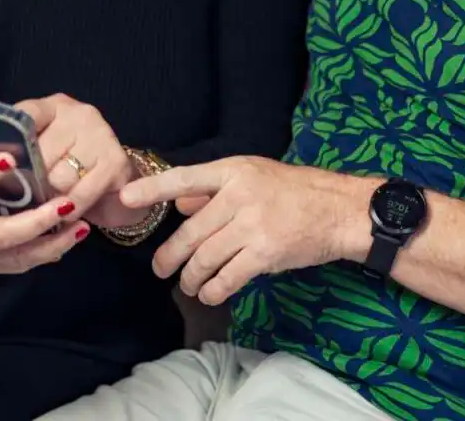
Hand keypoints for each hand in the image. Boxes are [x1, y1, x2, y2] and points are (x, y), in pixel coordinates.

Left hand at [19, 94, 146, 229]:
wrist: (120, 189)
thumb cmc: (67, 170)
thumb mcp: (41, 153)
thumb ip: (16, 152)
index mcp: (54, 107)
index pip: (25, 115)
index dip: (8, 141)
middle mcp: (79, 114)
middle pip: (39, 154)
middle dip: (30, 181)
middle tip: (26, 197)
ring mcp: (101, 134)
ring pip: (58, 177)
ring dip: (49, 200)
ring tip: (47, 206)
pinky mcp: (115, 161)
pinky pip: (79, 193)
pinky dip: (69, 210)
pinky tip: (66, 212)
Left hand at [120, 156, 374, 304]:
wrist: (338, 210)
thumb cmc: (296, 192)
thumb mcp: (255, 176)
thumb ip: (215, 189)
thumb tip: (180, 202)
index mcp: (234, 170)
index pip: (186, 178)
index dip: (154, 189)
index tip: (126, 196)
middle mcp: (240, 194)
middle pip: (190, 232)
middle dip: (170, 257)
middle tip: (161, 270)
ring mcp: (252, 224)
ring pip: (204, 259)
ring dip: (191, 279)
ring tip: (190, 286)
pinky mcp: (264, 252)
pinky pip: (226, 278)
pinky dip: (214, 291)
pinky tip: (212, 294)